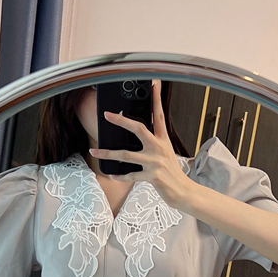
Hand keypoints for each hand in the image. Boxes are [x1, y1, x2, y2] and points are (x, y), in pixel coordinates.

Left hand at [87, 79, 191, 208]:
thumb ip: (154, 142)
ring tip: (94, 152)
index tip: (153, 84)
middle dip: (122, 120)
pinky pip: (131, 175)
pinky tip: (111, 174)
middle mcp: (159, 148)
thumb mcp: (166, 153)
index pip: (159, 115)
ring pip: (126, 155)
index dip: (156, 99)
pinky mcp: (152, 177)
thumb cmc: (172, 172)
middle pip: (138, 129)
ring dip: (108, 153)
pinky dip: (120, 176)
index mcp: (163, 140)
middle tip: (107, 115)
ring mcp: (155, 162)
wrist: (183, 191)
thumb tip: (137, 133)